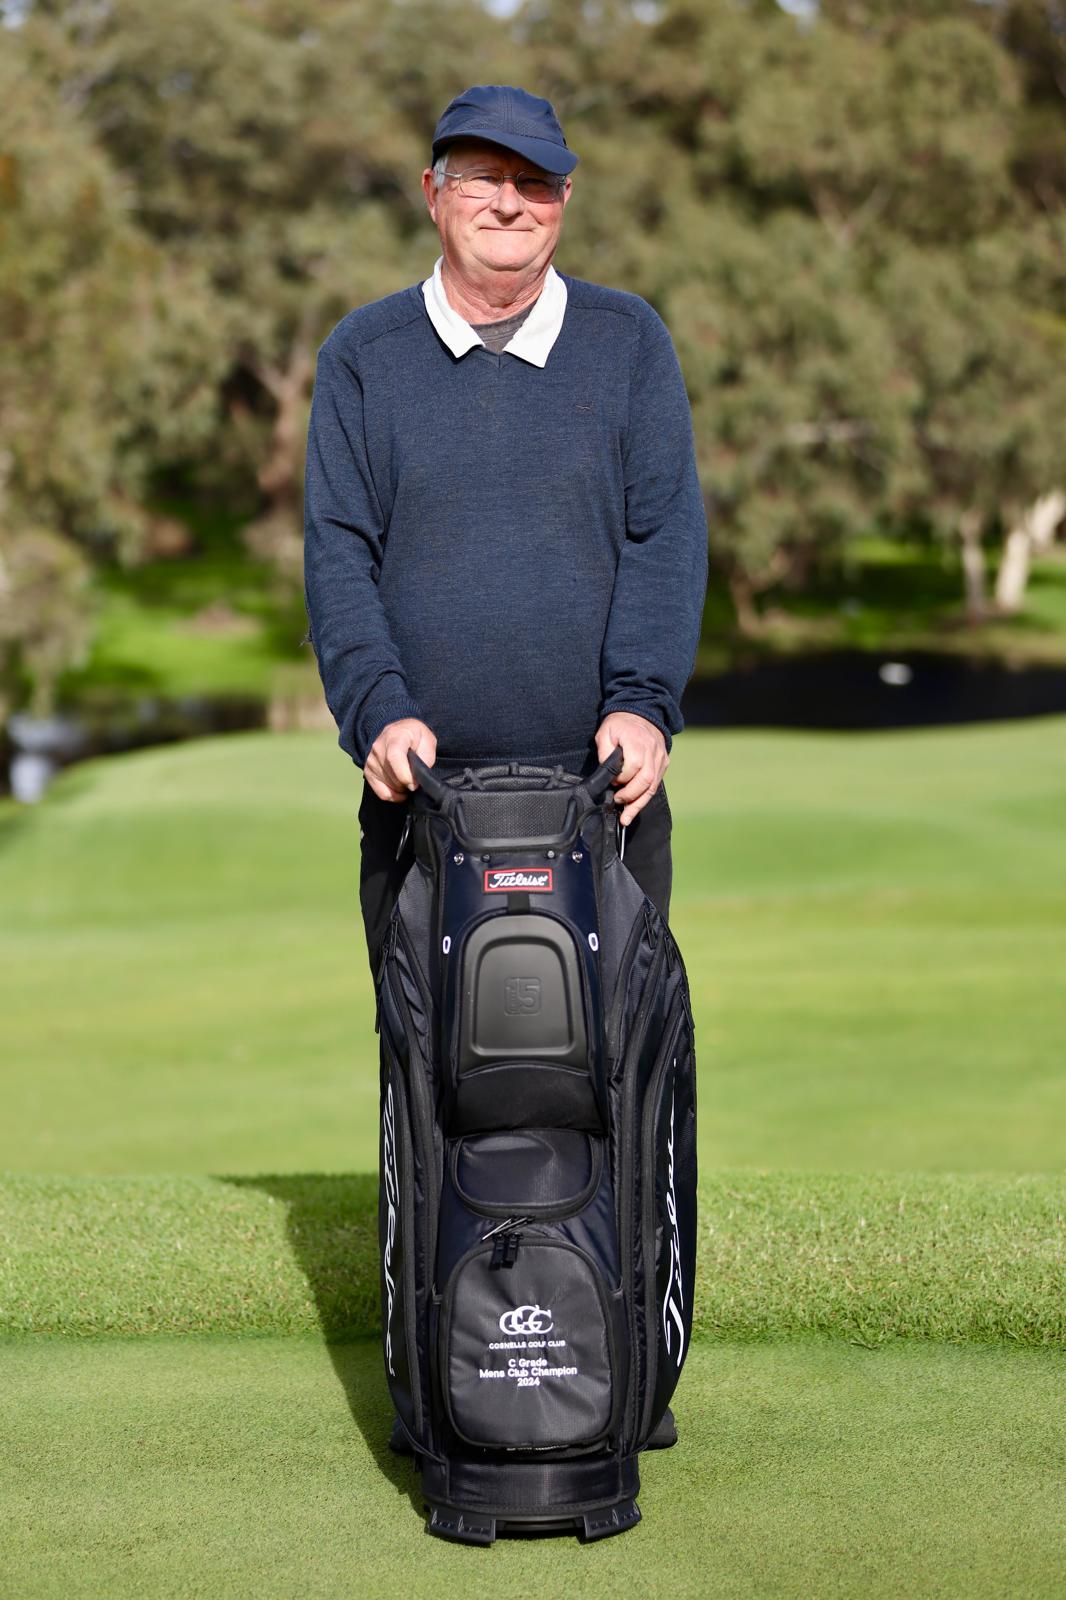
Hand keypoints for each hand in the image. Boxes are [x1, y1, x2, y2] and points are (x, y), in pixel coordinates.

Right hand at [365, 718, 436, 801]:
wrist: (397, 732)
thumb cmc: (415, 737)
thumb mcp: (428, 740)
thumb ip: (426, 758)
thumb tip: (417, 779)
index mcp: (395, 736)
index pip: (394, 757)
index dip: (405, 775)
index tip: (414, 783)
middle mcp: (378, 747)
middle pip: (393, 776)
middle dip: (407, 783)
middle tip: (415, 778)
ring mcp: (371, 760)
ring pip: (389, 786)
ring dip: (402, 788)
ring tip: (408, 779)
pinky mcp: (368, 771)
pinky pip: (382, 793)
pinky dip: (394, 795)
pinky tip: (401, 789)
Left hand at [595, 711, 667, 826]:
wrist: (641, 713)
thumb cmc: (620, 724)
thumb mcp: (605, 733)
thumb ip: (605, 754)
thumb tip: (606, 775)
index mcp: (637, 742)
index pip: (632, 767)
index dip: (621, 779)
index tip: (611, 782)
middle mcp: (652, 751)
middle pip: (645, 780)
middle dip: (630, 796)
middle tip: (617, 801)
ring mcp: (660, 758)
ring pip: (652, 786)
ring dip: (639, 804)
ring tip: (626, 817)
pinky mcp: (664, 762)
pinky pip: (656, 783)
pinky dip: (645, 797)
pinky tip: (635, 807)